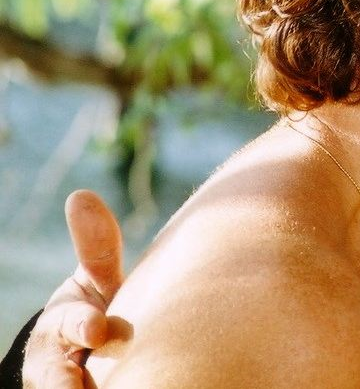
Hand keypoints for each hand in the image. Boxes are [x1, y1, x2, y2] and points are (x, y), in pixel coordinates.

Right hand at [22, 190, 124, 388]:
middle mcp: (56, 367)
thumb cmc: (94, 310)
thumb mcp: (96, 282)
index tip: (99, 326)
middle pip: (57, 379)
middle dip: (66, 381)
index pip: (69, 326)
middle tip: (78, 382)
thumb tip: (80, 195)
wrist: (84, 356)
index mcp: (63, 328)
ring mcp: (62, 387)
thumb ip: (95, 247)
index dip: (83, 326)